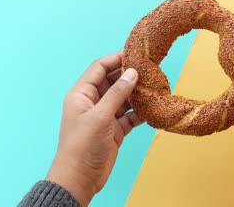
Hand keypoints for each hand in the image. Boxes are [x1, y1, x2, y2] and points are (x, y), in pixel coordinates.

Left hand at [46, 52, 142, 205]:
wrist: (80, 178)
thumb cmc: (82, 146)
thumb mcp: (100, 116)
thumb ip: (117, 93)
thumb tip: (132, 73)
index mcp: (81, 94)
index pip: (99, 68)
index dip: (116, 59)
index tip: (135, 54)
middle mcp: (92, 102)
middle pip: (113, 82)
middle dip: (129, 76)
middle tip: (149, 70)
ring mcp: (104, 116)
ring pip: (123, 98)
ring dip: (137, 94)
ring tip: (154, 87)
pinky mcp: (114, 130)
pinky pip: (129, 116)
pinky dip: (139, 113)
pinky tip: (151, 109)